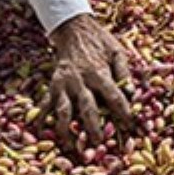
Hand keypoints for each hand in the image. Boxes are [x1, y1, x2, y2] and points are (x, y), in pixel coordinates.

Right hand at [44, 14, 134, 140]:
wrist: (74, 29)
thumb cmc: (100, 42)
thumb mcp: (117, 52)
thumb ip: (125, 73)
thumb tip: (132, 94)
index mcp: (99, 72)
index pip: (113, 96)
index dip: (122, 112)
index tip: (129, 126)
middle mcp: (80, 80)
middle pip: (87, 108)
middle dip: (93, 127)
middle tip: (98, 144)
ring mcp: (64, 84)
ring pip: (64, 110)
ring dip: (67, 128)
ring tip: (71, 145)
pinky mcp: (53, 85)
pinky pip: (45, 104)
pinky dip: (42, 118)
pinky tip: (41, 132)